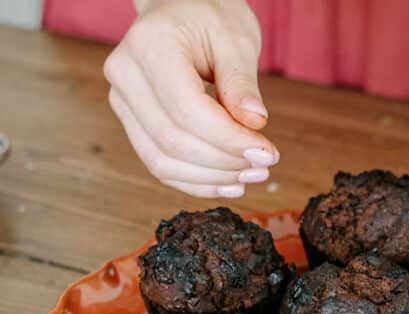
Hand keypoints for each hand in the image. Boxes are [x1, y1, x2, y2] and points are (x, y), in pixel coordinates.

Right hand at [103, 0, 278, 197]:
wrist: (181, 8)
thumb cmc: (210, 15)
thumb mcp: (236, 39)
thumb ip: (242, 82)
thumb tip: (254, 123)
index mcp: (150, 46)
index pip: (188, 111)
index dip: (229, 140)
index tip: (268, 151)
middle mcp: (125, 74)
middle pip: (173, 141)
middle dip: (224, 162)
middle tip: (265, 165)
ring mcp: (123, 100)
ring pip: (162, 160)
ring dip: (211, 178)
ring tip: (251, 175)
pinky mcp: (132, 121)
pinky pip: (159, 164)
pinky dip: (195, 181)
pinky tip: (228, 183)